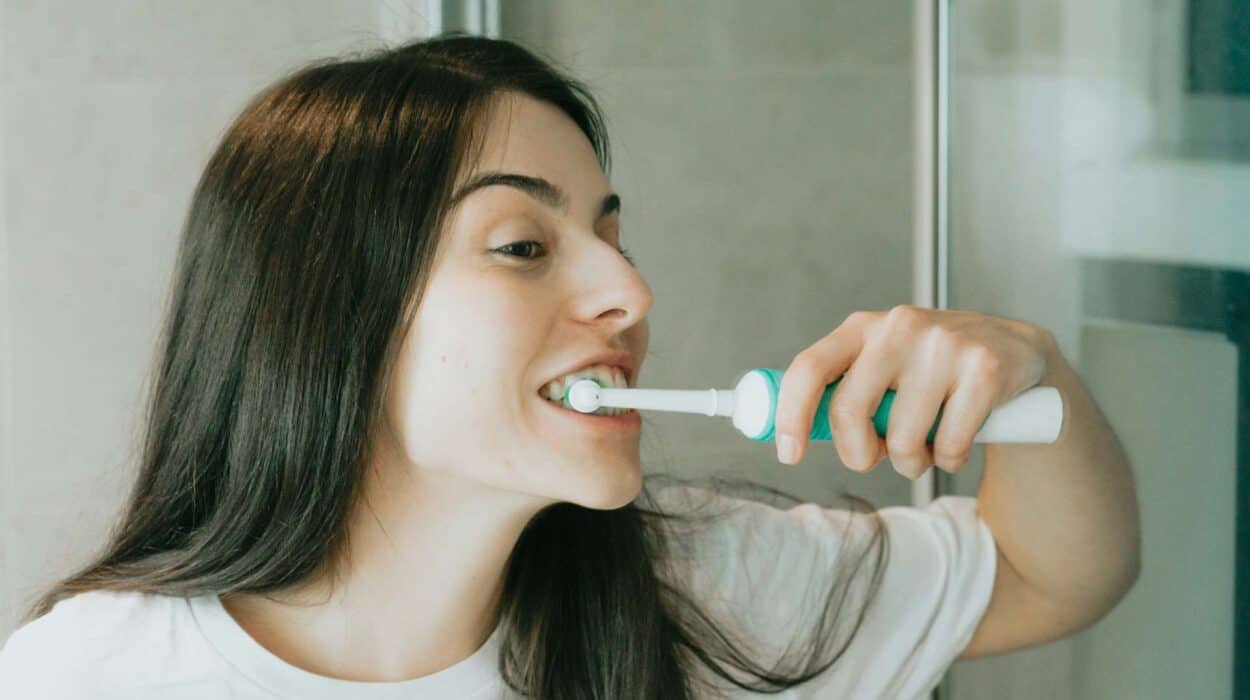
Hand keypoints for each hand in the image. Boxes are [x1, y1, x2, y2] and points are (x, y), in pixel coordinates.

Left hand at [773, 305, 1051, 477]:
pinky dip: (949, 460)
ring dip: (910, 464)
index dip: (791, 415)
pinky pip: (949, 445)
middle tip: (874, 458)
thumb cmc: (930, 370)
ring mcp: (943, 345)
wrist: (1014, 349)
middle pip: (849, 411)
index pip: (809, 369)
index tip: (789, 455)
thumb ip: (842, 390)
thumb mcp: (881, 364)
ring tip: (924, 447)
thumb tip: (791, 436)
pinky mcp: (984, 369)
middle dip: (857, 454)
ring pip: (902, 439)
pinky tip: (957, 442)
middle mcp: (898, 327)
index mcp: (861, 327)